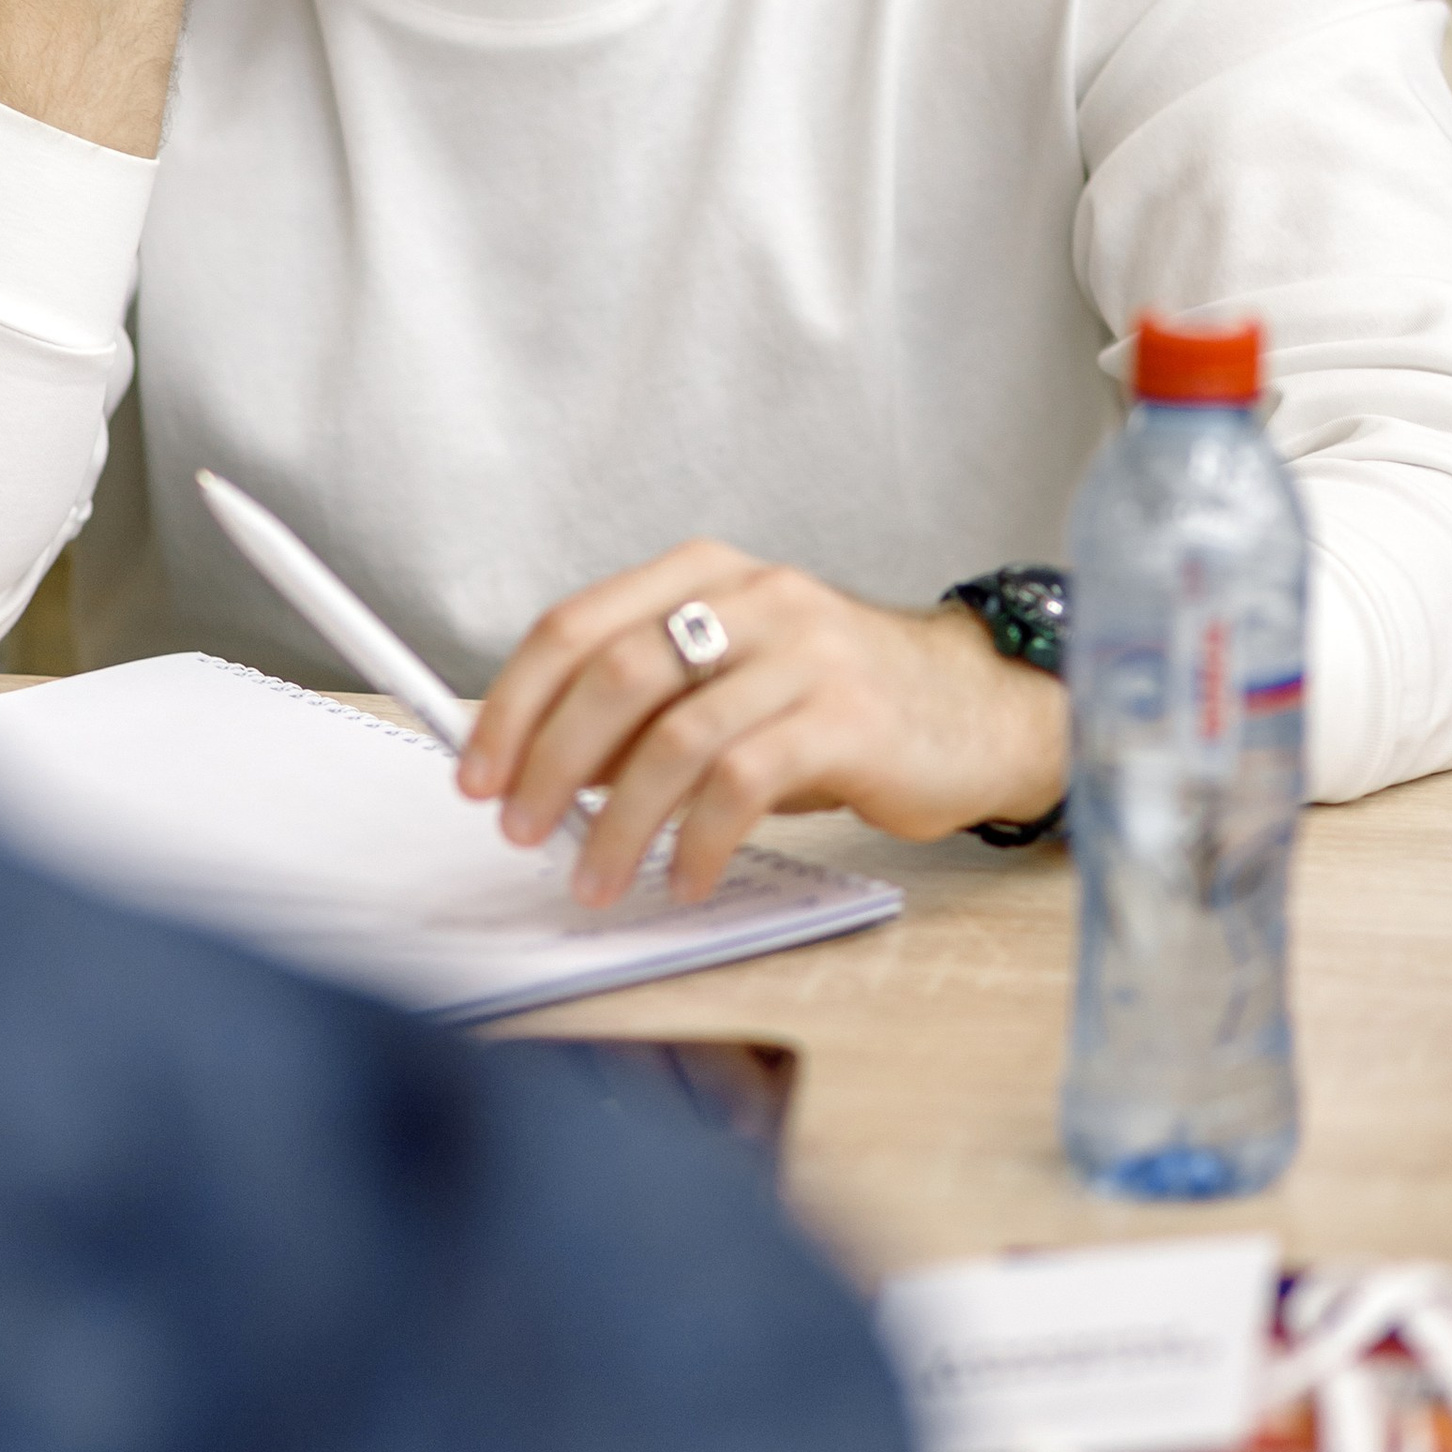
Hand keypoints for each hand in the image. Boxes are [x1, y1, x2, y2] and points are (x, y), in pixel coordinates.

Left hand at [458, 543, 1070, 903]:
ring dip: (618, 823)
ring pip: (675, 736)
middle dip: (549, 761)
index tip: (476, 772)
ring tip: (596, 877)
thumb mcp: (728, 683)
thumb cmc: (833, 703)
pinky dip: (697, 841)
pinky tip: (684, 876)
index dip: (514, 703)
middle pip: (614, 673)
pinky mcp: (848, 719)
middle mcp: (753, 597)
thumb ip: (642, 712)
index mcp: (704, 574)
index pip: (575, 626)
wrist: (975, 710)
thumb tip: (538, 772)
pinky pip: (743, 784)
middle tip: (520, 828)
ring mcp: (805, 654)